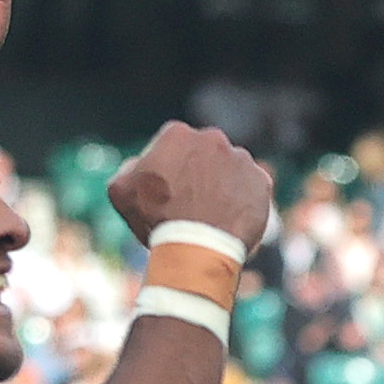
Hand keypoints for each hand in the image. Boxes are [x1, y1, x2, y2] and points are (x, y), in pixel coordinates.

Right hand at [109, 121, 275, 259]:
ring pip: (230, 170)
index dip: (171, 168)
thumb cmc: (156, 220)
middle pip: (205, 154)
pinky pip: (252, 188)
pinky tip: (230, 218)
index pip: (174, 145)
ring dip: (222, 185)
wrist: (196, 249)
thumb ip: (129, 169)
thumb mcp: (121, 191)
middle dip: (199, 172)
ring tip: (213, 214)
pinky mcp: (261, 181)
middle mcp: (212, 138)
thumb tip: (140, 165)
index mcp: (177, 134)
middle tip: (193, 201)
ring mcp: (240, 159)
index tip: (170, 189)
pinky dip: (244, 200)